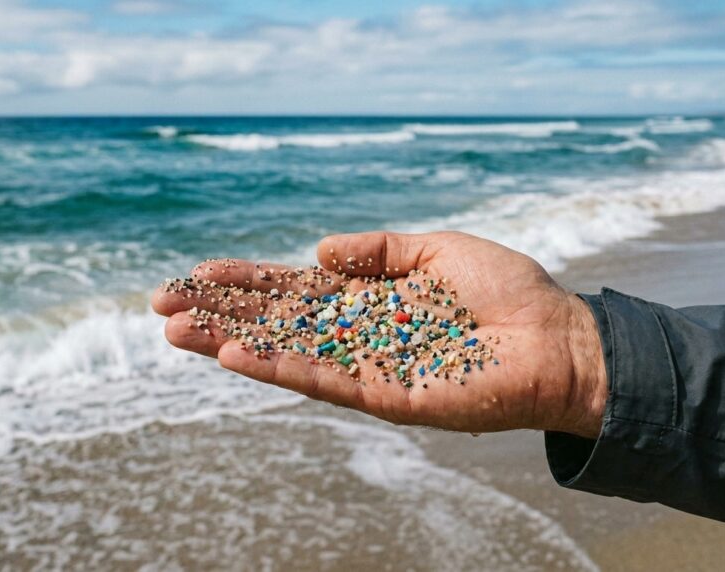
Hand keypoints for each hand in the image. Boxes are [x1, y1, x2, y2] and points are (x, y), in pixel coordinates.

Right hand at [151, 231, 607, 437]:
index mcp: (371, 300)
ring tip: (180, 333)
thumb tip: (318, 250)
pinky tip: (239, 357)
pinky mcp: (390, 399)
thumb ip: (378, 250)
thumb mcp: (436, 250)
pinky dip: (283, 370)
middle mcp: (361, 336)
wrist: (561, 338)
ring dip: (233, 344)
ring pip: (289, 355)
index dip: (247, 282)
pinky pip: (328, 382)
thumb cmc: (508, 291)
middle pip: (278, 323)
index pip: (294, 290)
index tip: (197, 273)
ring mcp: (371, 370)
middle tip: (162, 306)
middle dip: (221, 313)